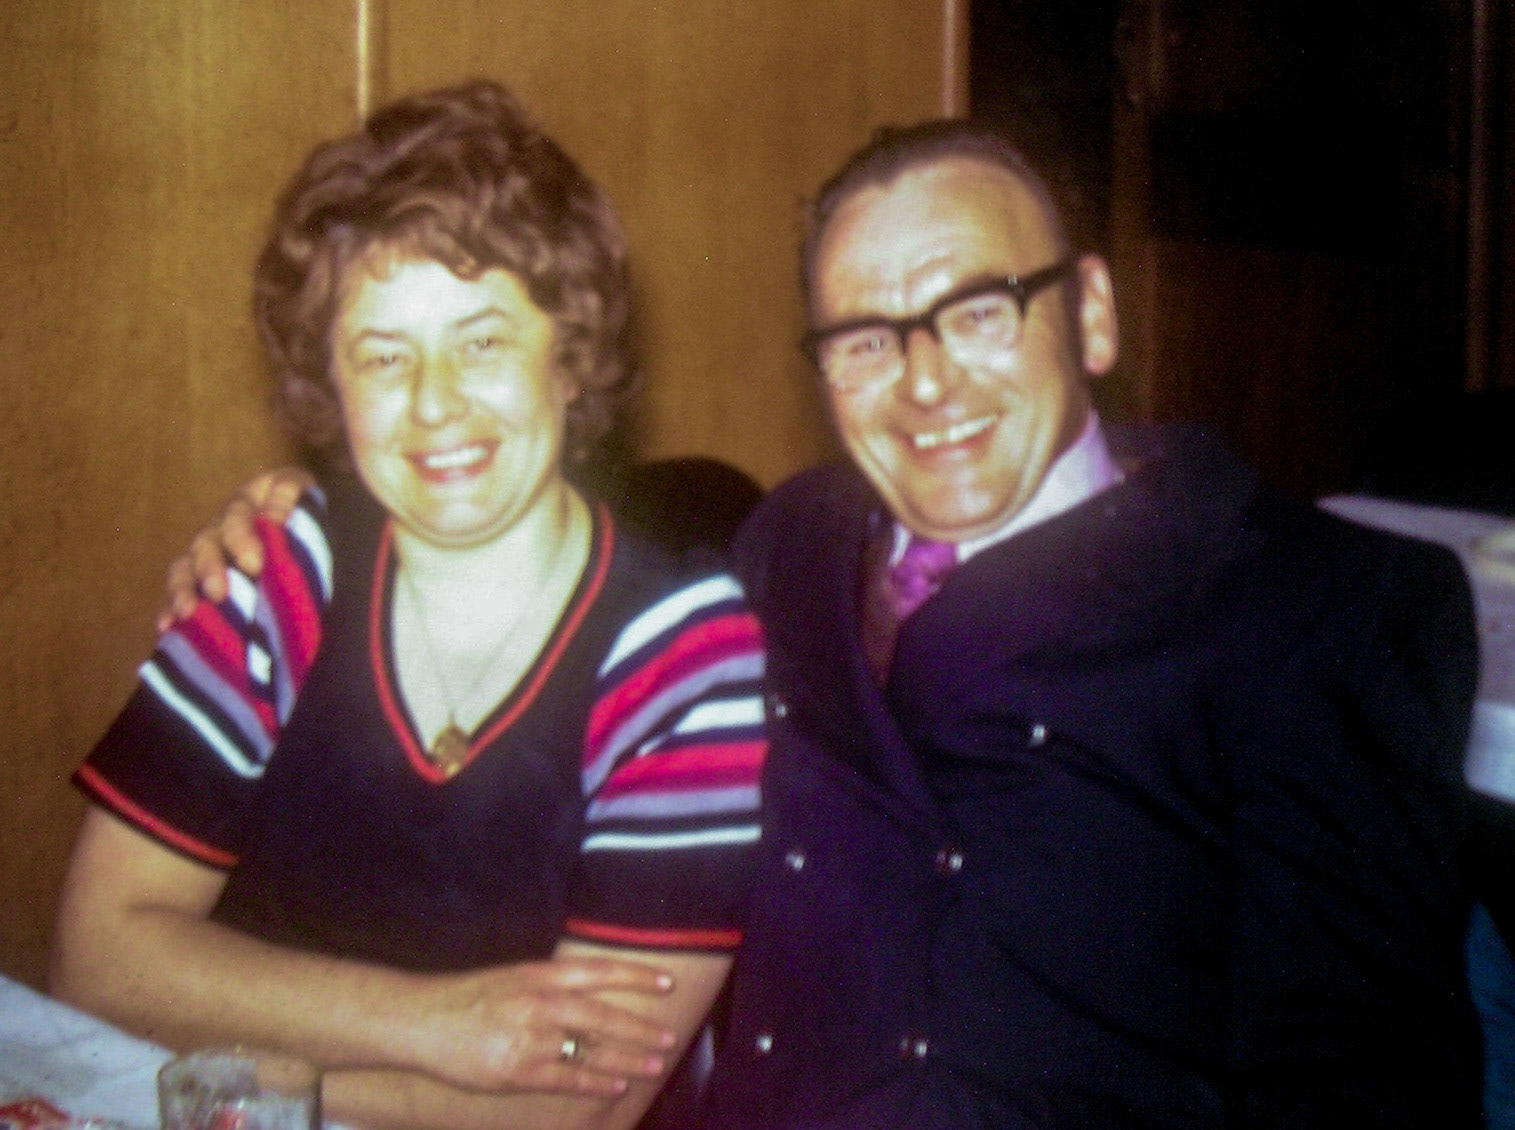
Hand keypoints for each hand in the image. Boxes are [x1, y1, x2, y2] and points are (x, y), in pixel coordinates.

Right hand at [157, 467, 314, 630]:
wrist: (304, 527)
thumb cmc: (303, 508)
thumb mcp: (302, 490)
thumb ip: (288, 495)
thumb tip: (273, 519)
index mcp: (244, 505)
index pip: (236, 518)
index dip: (241, 540)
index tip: (254, 564)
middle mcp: (219, 530)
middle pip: (205, 546)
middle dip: (209, 570)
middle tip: (219, 593)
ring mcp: (206, 556)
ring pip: (185, 569)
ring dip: (183, 590)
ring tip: (185, 611)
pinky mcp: (201, 582)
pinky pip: (180, 594)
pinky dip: (169, 608)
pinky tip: (166, 626)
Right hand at [409, 957, 678, 1096]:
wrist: (422, 1020)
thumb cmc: (468, 997)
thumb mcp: (514, 976)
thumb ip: (551, 984)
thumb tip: (592, 991)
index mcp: (541, 974)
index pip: (600, 971)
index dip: (638, 976)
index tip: (668, 982)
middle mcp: (540, 1003)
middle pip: (604, 1017)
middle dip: (641, 1029)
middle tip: (670, 1038)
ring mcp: (530, 1038)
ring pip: (592, 1051)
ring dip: (628, 1060)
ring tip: (655, 1065)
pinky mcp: (517, 1071)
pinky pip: (567, 1079)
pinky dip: (595, 1084)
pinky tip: (617, 1085)